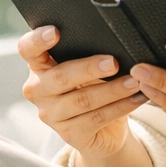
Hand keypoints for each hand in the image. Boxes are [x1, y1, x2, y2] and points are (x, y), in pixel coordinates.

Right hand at [18, 25, 147, 160]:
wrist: (104, 128)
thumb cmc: (94, 85)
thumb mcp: (87, 67)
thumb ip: (87, 52)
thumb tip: (113, 38)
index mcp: (38, 66)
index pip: (28, 49)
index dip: (38, 40)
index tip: (56, 31)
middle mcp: (38, 90)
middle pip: (60, 77)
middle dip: (89, 68)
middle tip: (113, 62)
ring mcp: (51, 115)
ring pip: (82, 100)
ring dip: (112, 90)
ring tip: (134, 81)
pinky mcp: (69, 134)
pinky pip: (97, 118)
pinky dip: (121, 107)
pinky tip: (137, 98)